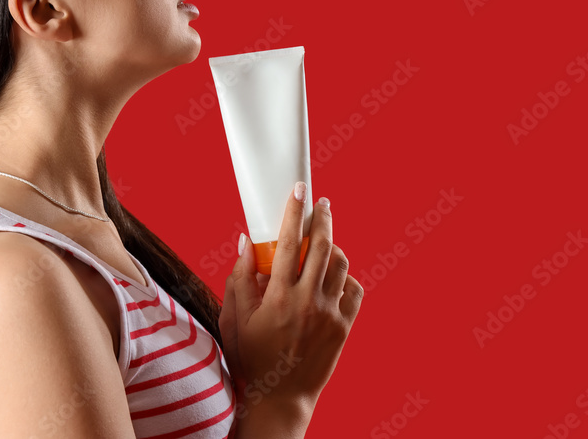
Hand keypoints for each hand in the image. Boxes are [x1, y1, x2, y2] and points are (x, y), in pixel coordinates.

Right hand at [218, 182, 362, 430]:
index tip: (298, 189)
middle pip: (323, 246)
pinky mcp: (344, 328)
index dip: (294, 211)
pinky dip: (345, 276)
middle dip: (323, 218)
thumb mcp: (233, 318)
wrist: (280, 397)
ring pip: (342, 265)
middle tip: (321, 204)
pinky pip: (354, 290)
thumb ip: (239, 278)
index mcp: (277, 297)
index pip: (288, 242)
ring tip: (323, 241)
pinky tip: (332, 275)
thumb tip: (246, 241)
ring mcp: (330, 315)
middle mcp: (307, 302)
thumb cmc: (251, 357)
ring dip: (334, 246)